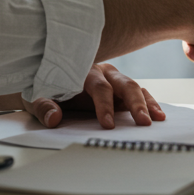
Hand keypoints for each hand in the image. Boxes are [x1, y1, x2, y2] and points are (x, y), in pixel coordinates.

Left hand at [0, 64, 165, 129]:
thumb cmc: (40, 89)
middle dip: (135, 103)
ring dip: (147, 103)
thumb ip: (43, 106)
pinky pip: (138, 93)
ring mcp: (113, 79)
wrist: (42, 83)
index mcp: (83, 70)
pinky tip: (158, 114)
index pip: (99, 87)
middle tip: (143, 121)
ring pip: (134, 87)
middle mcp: (102, 71)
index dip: (104, 105)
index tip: (108, 124)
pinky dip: (149, 102)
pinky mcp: (118, 89)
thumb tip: (54, 117)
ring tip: (157, 118)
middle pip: (124, 83)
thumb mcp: (35, 97)